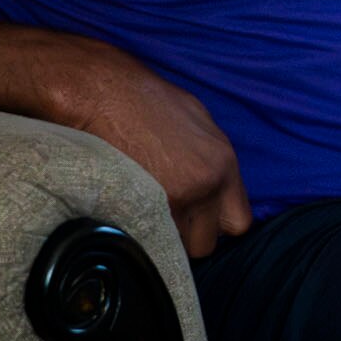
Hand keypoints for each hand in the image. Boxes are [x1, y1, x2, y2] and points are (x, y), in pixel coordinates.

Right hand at [53, 66, 253, 257]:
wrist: (102, 93)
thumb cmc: (145, 100)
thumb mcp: (197, 121)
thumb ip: (212, 161)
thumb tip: (216, 187)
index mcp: (223, 165)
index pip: (239, 223)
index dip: (216, 225)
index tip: (199, 220)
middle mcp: (205, 185)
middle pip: (206, 243)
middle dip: (187, 237)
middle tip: (168, 219)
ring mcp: (172, 198)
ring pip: (174, 247)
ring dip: (161, 238)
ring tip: (144, 213)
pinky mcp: (139, 205)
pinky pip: (145, 238)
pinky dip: (137, 231)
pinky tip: (126, 212)